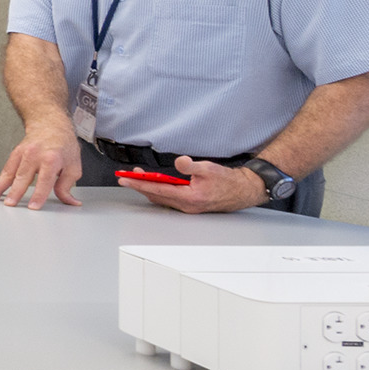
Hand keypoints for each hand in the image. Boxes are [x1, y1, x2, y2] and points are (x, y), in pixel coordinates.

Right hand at [0, 129, 82, 208]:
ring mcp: (23, 152)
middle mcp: (35, 154)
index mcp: (52, 159)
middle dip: (15, 192)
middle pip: (24, 176)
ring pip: (11, 172)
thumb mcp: (74, 166)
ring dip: (1, 186)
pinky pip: (7, 168)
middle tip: (10, 204)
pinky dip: (0, 179)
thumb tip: (69, 201)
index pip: (45, 181)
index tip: (33, 206)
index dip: (39, 195)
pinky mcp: (16, 152)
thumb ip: (68, 185)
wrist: (51, 125)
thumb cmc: (64, 145)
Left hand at [137, 157, 263, 214]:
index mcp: (190, 197)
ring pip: (162, 198)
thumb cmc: (228, 181)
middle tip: (126, 177)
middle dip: (140, 186)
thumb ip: (191, 166)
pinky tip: (155, 183)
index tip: (125, 179)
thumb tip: (179, 162)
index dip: (139, 184)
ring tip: (138, 177)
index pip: (157, 189)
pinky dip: (158, 191)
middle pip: (156, 195)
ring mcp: (188, 207)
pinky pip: (169, 199)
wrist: (243, 191)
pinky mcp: (190, 205)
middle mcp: (187, 206)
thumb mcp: (209, 168)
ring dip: (148, 188)